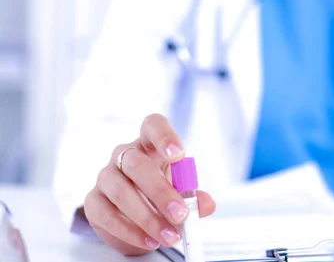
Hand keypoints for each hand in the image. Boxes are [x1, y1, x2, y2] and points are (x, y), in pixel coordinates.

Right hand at [83, 114, 215, 255]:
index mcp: (149, 144)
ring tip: (170, 236)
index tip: (179, 155)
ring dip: (148, 217)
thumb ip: (194, 197)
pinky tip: (149, 241)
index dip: (165, 137)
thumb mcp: (181, 193)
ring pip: (121, 192)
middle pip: (137, 164)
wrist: (132, 218)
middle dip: (160, 191)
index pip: (153, 126)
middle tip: (180, 214)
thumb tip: (206, 204)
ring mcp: (105, 177)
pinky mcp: (94, 202)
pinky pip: (107, 215)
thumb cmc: (160, 195)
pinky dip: (130, 231)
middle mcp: (124, 155)